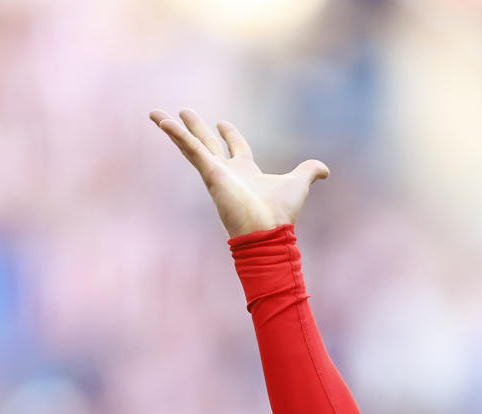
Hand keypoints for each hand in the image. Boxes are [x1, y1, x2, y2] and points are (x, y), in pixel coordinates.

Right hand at [150, 110, 328, 237]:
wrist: (268, 232)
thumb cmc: (282, 213)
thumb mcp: (299, 183)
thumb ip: (310, 172)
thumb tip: (325, 169)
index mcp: (246, 171)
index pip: (235, 148)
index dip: (229, 134)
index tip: (221, 123)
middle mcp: (228, 172)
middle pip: (207, 143)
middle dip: (196, 128)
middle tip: (183, 112)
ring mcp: (216, 173)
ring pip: (191, 146)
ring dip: (174, 130)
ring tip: (156, 114)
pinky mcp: (210, 174)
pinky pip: (190, 150)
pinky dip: (177, 136)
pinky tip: (164, 121)